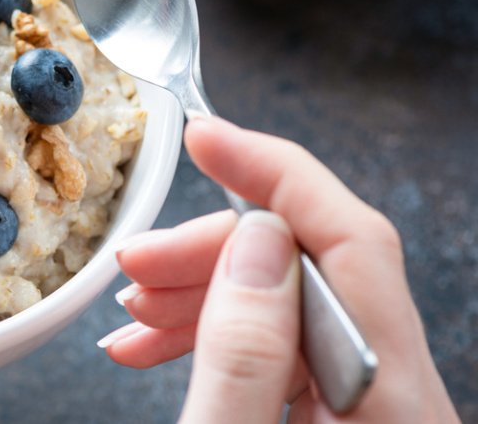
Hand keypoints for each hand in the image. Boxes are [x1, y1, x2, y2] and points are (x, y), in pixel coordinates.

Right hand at [99, 116, 458, 422]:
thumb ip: (242, 352)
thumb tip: (253, 244)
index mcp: (390, 401)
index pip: (354, 242)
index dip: (272, 172)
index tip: (207, 136)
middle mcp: (396, 396)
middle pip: (314, 269)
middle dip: (212, 251)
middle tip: (138, 260)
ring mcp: (369, 406)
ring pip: (289, 303)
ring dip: (203, 292)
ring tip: (136, 309)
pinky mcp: (341, 418)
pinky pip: (282, 347)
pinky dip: (216, 334)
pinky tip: (159, 339)